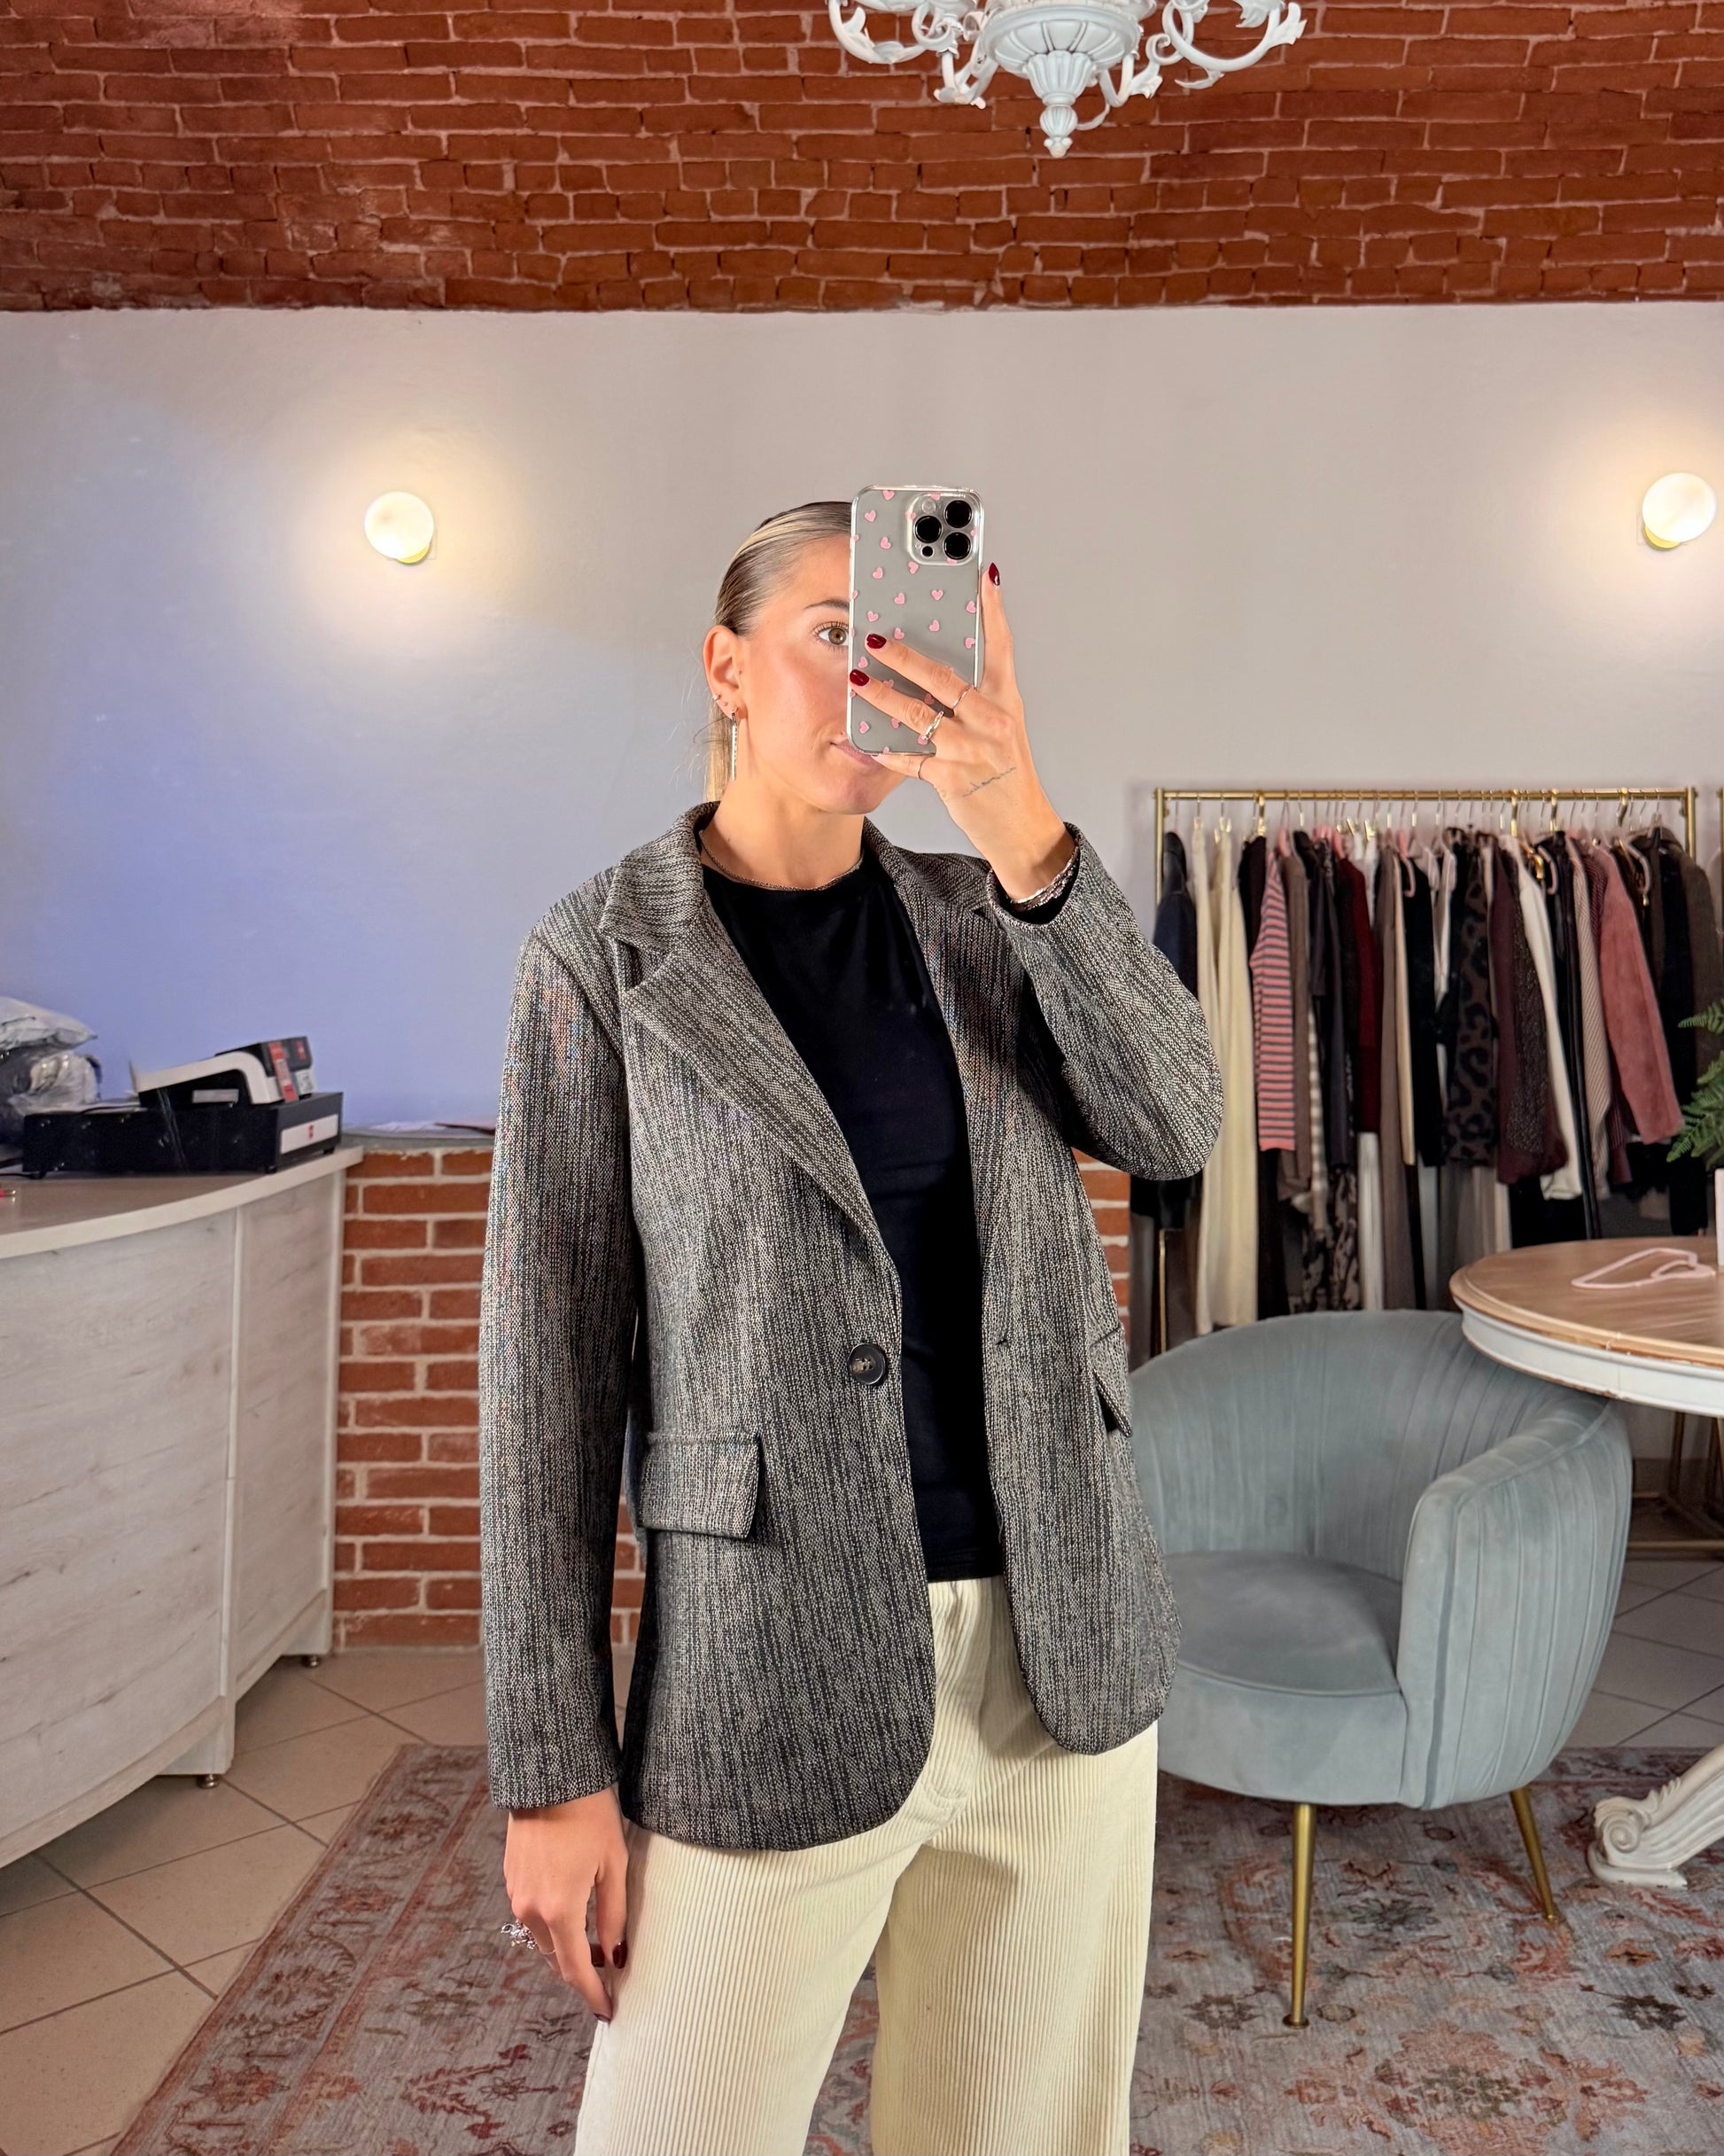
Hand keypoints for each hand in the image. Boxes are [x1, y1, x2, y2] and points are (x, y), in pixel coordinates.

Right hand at [503, 1785, 629, 2020]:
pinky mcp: (512, 1877)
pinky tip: (571, 1915)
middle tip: (606, 1979)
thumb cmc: (589, 1815)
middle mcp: (530, 1909)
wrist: (550, 1775)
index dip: (592, 1994)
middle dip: (580, 1972)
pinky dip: (551, 1925)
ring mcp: (517, 1893)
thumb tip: (615, 1955)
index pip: (576, 1969)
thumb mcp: (613, 1864)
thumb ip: (613, 1914)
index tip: (607, 2010)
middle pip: (555, 1958)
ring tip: (593, 1947)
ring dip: (565, 1948)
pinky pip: (531, 1915)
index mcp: (559, 1910)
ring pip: (541, 1939)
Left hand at [849, 562, 1074, 902]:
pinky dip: (890, 751)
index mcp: (1005, 700)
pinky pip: (913, 761)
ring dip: (884, 698)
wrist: (1022, 827)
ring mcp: (973, 750)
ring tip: (858, 683)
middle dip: (906, 657)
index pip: (1000, 646)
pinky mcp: (955, 780)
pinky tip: (869, 742)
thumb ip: (977, 694)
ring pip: (921, 716)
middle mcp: (992, 720)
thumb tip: (937, 665)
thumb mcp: (1003, 726)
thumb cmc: (1005, 772)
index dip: (992, 609)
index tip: (982, 575)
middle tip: (875, 639)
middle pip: (944, 678)